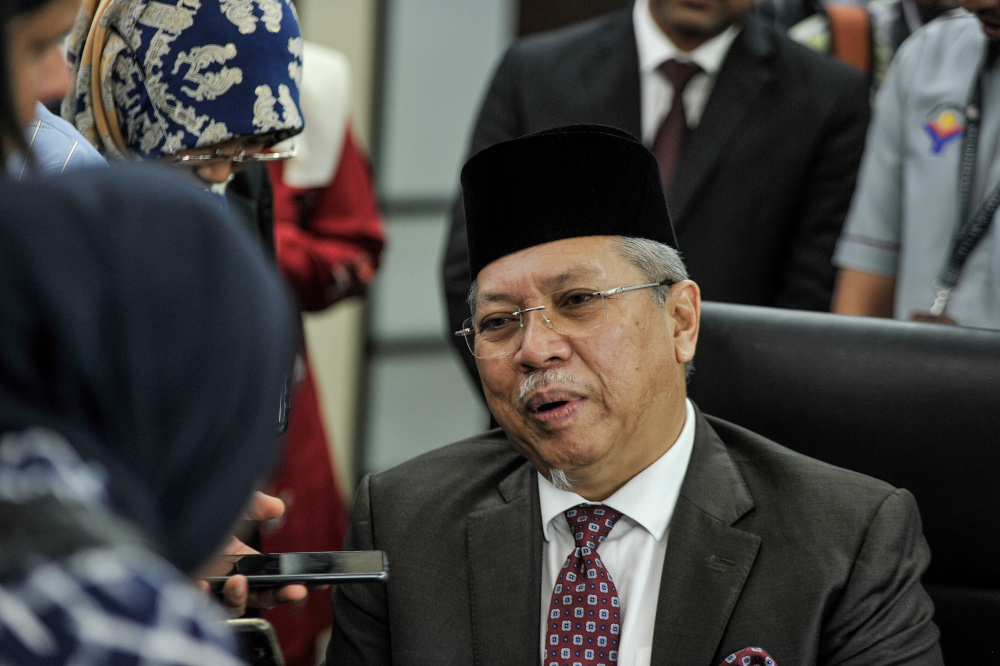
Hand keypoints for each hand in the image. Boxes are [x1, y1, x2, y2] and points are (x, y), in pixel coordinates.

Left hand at [197, 491, 307, 616]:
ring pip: (234, 607)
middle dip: (282, 594)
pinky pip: (202, 612)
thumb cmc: (189, 510)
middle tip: (297, 591)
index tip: (312, 583)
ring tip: (238, 581)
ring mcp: (205, 589)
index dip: (291, 581)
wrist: (149, 517)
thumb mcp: (229, 503)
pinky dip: (207, 602)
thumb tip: (279, 508)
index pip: (271, 576)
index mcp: (237, 557)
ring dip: (242, 597)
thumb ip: (255, 504)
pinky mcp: (185, 598)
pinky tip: (205, 585)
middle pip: (261, 596)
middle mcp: (224, 575)